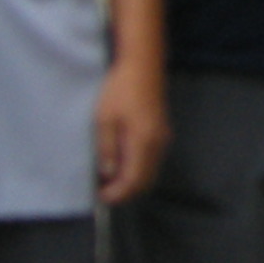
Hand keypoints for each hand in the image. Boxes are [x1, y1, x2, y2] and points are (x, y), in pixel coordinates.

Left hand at [96, 64, 170, 202]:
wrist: (143, 66)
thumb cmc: (120, 90)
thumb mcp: (104, 119)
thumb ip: (107, 149)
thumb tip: (108, 173)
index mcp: (143, 142)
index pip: (133, 180)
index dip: (118, 193)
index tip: (100, 197)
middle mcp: (158, 145)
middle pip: (145, 181)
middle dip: (125, 191)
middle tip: (103, 191)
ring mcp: (163, 140)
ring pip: (150, 173)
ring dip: (132, 182)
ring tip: (109, 179)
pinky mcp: (162, 134)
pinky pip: (152, 162)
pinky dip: (138, 170)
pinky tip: (122, 164)